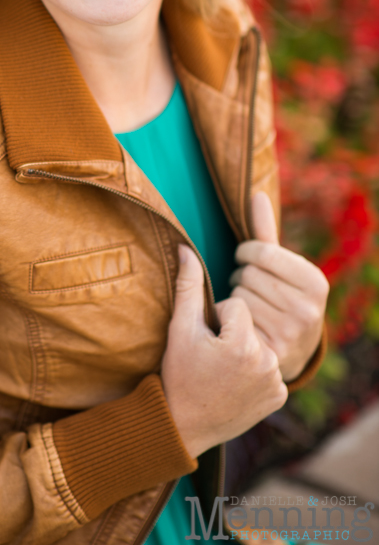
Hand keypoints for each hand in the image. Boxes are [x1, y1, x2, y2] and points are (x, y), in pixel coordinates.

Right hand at [161, 245, 286, 458]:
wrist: (184, 424)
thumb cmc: (179, 373)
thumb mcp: (180, 328)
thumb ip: (188, 285)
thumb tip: (186, 248)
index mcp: (243, 344)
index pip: (237, 305)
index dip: (216, 318)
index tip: (205, 341)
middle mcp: (267, 363)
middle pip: (252, 322)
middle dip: (233, 331)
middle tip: (213, 356)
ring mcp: (277, 382)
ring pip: (262, 341)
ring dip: (245, 347)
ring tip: (223, 368)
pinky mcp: (280, 396)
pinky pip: (271, 365)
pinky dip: (255, 369)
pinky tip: (236, 381)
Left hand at [229, 192, 328, 382]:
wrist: (291, 349)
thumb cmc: (280, 295)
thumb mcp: (280, 265)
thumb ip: (265, 231)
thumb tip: (256, 193)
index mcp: (315, 282)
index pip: (261, 252)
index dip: (244, 252)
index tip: (244, 257)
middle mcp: (308, 309)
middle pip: (248, 275)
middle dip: (240, 276)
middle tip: (248, 286)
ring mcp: (291, 333)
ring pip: (238, 297)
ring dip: (234, 297)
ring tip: (247, 304)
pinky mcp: (271, 351)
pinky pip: (232, 320)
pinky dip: (229, 317)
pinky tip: (242, 322)